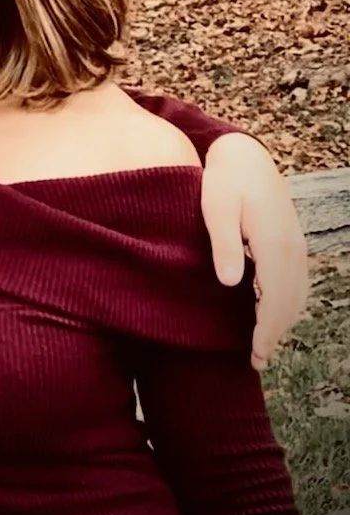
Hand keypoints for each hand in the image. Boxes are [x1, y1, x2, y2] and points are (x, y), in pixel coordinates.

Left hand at [199, 133, 308, 369]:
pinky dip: (286, 303)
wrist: (244, 154)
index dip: (266, 330)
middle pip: (289, 302)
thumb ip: (225, 244)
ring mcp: (295, 244)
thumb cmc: (224, 180)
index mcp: (274, 244)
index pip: (275, 299)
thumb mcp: (217, 208)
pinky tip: (270, 311)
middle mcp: (292, 248)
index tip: (256, 355)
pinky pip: (295, 281)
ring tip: (262, 344)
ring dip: (282, 320)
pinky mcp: (291, 240)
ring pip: (296, 294)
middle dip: (275, 333)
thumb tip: (231, 283)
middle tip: (256, 361)